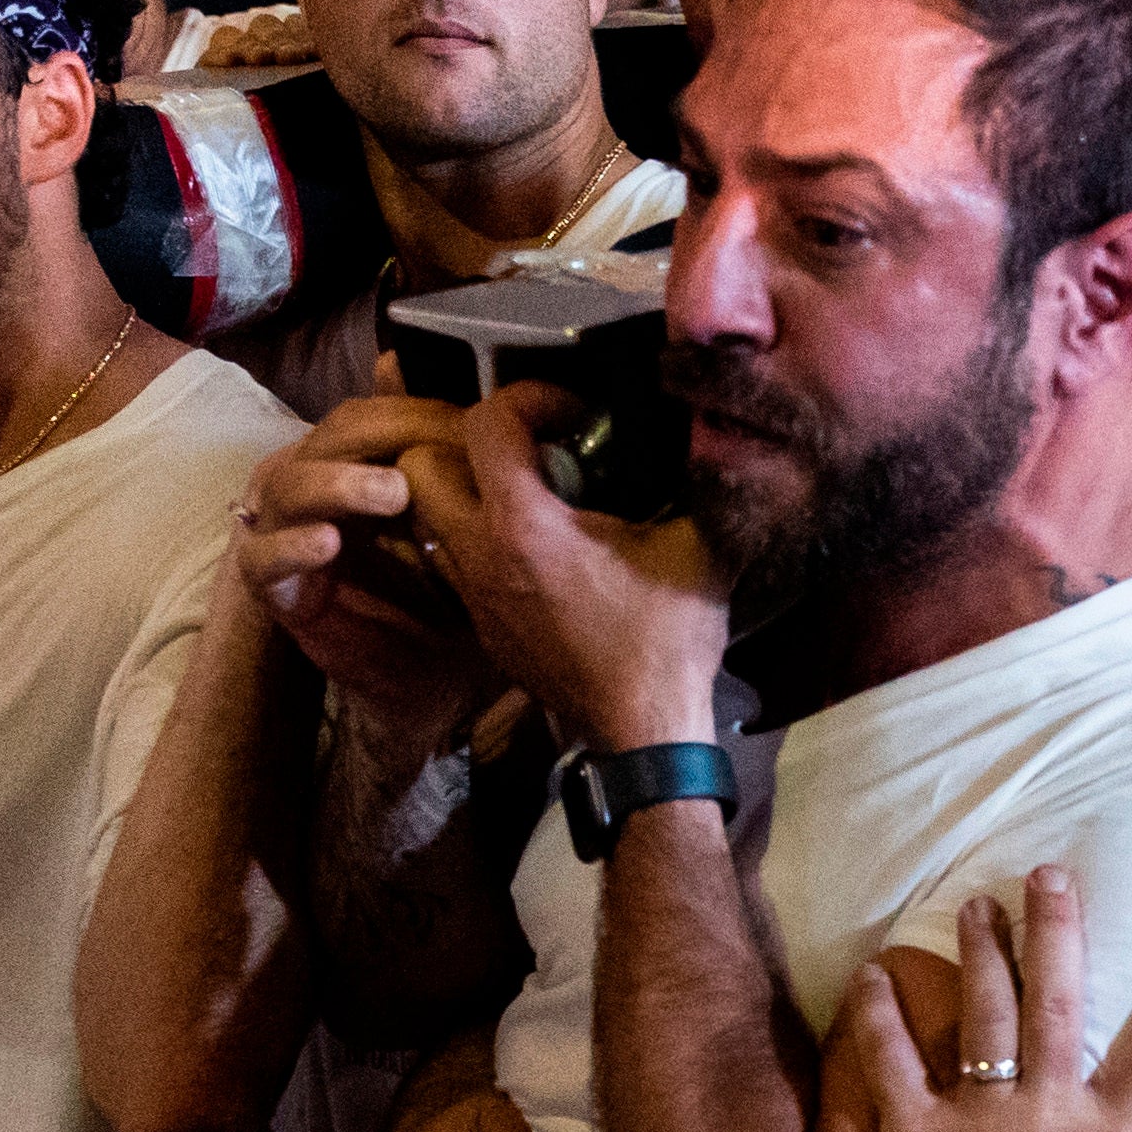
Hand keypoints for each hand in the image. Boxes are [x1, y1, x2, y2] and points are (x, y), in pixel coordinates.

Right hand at [235, 391, 488, 727]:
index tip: (467, 425)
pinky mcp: (273, 589)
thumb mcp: (460, 523)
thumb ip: (450, 460)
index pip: (365, 417)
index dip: (409, 413)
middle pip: (326, 441)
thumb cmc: (445, 592)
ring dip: (339, 484)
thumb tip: (449, 386)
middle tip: (434, 447)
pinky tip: (330, 544)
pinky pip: (262, 560)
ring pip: (290, 489)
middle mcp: (312, 490)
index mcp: (352, 466)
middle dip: (380, 436)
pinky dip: (292, 548)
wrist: (432, 681)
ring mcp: (284, 535)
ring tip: (392, 492)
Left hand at [401, 379, 730, 749]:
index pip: (487, 422)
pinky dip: (471, 539)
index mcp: (525, 525)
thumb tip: (713, 438)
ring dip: (457, 492)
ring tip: (515, 491)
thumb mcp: (698, 548)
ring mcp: (473, 594)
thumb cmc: (667, 640)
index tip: (569, 413)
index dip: (526, 398)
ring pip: (422, 517)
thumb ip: (700, 484)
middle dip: (460, 443)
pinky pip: (448, 562)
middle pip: (418, 466)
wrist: (643, 733)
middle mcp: (481, 554)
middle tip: (516, 447)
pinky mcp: (480, 626)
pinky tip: (525, 546)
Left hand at [826, 867, 1131, 1131]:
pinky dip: (881, 1012)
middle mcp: (1049, 1119)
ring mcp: (979, 1122)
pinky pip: (894, 1058)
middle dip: (1059, 930)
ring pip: (985, 1012)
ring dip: (983, 949)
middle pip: (1060, 1004)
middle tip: (1050, 873)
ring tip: (978, 903)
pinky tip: (876, 973)